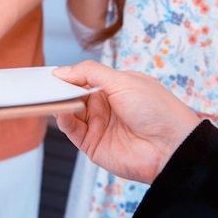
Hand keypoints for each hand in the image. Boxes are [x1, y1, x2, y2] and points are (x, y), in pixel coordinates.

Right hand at [53, 61, 200, 183]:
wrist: (172, 147)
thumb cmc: (157, 110)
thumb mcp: (122, 80)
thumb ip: (90, 72)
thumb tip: (62, 71)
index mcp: (114, 87)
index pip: (83, 78)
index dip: (68, 76)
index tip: (52, 73)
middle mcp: (105, 106)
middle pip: (73, 95)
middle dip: (60, 89)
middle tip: (46, 85)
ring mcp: (98, 125)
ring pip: (69, 112)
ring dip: (60, 104)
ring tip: (53, 97)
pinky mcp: (92, 144)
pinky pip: (72, 130)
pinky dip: (63, 120)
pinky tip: (61, 111)